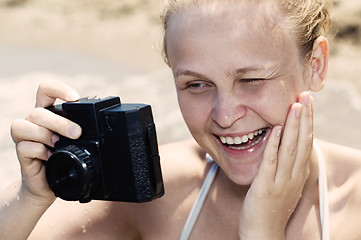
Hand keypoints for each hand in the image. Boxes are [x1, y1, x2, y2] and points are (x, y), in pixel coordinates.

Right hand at [10, 80, 81, 204]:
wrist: (49, 184)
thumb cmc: (65, 158)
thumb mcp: (77, 141)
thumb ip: (83, 129)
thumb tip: (105, 121)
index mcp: (49, 113)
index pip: (45, 90)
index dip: (57, 89)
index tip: (74, 97)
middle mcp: (34, 122)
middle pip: (38, 111)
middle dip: (59, 121)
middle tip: (76, 133)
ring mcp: (26, 137)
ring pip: (24, 125)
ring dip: (45, 134)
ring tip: (58, 144)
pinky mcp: (22, 153)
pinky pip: (24, 146)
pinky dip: (40, 151)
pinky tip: (50, 157)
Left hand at [238, 91, 313, 238]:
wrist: (263, 234)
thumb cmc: (271, 208)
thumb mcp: (284, 186)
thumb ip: (287, 167)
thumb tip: (285, 147)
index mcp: (298, 174)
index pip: (306, 143)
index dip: (308, 123)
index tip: (307, 104)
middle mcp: (293, 176)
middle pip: (302, 142)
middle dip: (305, 118)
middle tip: (306, 96)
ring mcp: (280, 182)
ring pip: (290, 149)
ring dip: (293, 126)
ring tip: (296, 105)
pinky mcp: (265, 187)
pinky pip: (271, 163)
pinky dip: (274, 145)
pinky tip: (276, 129)